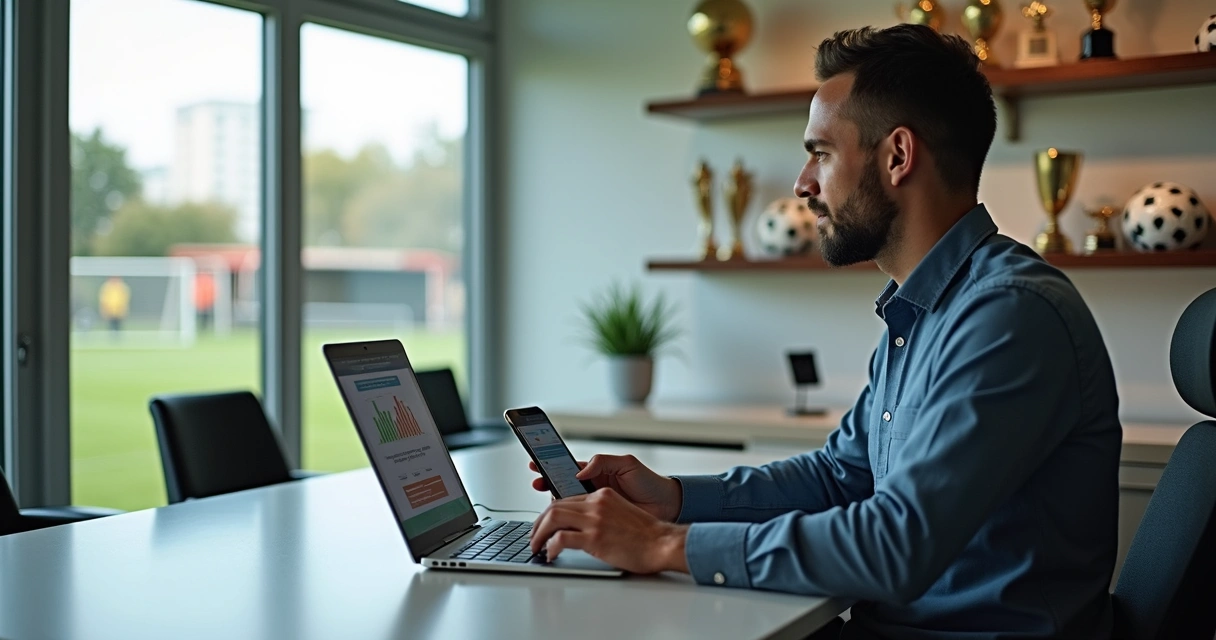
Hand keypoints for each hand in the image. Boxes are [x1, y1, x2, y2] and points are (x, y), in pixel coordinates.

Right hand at [529, 454, 682, 521]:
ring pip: (567, 506)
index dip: (551, 466)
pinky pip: (578, 523)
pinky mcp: (599, 524)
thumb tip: (580, 471)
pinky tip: (558, 522)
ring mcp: (594, 508)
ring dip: (553, 505)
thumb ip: (603, 462)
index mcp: (597, 473)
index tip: (536, 463)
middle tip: (536, 483)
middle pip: (562, 487)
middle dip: (546, 484)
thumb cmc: (650, 483)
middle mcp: (592, 490)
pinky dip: (566, 523)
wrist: (668, 506)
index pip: (567, 468)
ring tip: (544, 500)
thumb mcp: (628, 464)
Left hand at [530, 487, 688, 574]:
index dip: (550, 512)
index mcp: (602, 495)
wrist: (662, 543)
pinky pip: (561, 538)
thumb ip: (601, 513)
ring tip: (536, 545)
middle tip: (534, 536)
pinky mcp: (594, 538)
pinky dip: (550, 546)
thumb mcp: (621, 512)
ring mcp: (595, 520)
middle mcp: (596, 503)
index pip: (567, 499)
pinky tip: (550, 554)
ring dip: (538, 533)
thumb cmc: (647, 534)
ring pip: (553, 518)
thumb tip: (583, 526)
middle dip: (538, 522)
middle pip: (555, 506)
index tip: (543, 523)